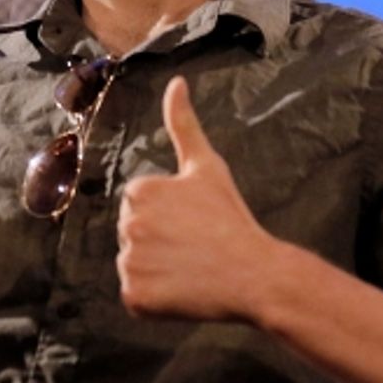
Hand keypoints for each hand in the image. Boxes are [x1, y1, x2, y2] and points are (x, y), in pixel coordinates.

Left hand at [117, 76, 276, 320]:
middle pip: (133, 235)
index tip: (193, 222)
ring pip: (134, 266)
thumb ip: (184, 124)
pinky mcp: (134, 296)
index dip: (168, 216)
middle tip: (194, 246)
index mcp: (138, 191)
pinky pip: (136, 298)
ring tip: (190, 268)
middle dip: (158, 241)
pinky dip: (155, 301)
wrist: (255, 273)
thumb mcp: (208, 166)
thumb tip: (175, 81)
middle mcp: (127, 225)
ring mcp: (129, 262)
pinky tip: (182, 291)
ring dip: (156, 271)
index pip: (139, 206)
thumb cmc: (232, 218)